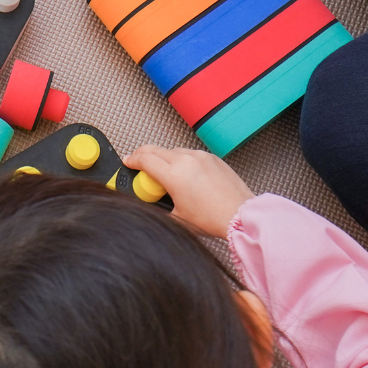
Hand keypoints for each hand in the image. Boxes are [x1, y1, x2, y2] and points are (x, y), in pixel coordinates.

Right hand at [126, 145, 255, 238]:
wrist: (240, 214)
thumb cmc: (212, 219)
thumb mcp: (177, 218)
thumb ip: (160, 207)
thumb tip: (152, 203)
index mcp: (174, 175)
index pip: (144, 159)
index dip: (132, 160)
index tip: (128, 162)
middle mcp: (186, 160)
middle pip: (155, 149)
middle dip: (144, 155)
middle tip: (139, 163)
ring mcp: (201, 157)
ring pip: (173, 151)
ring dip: (164, 158)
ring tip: (165, 173)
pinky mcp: (213, 158)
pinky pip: (191, 154)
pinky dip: (183, 160)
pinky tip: (185, 174)